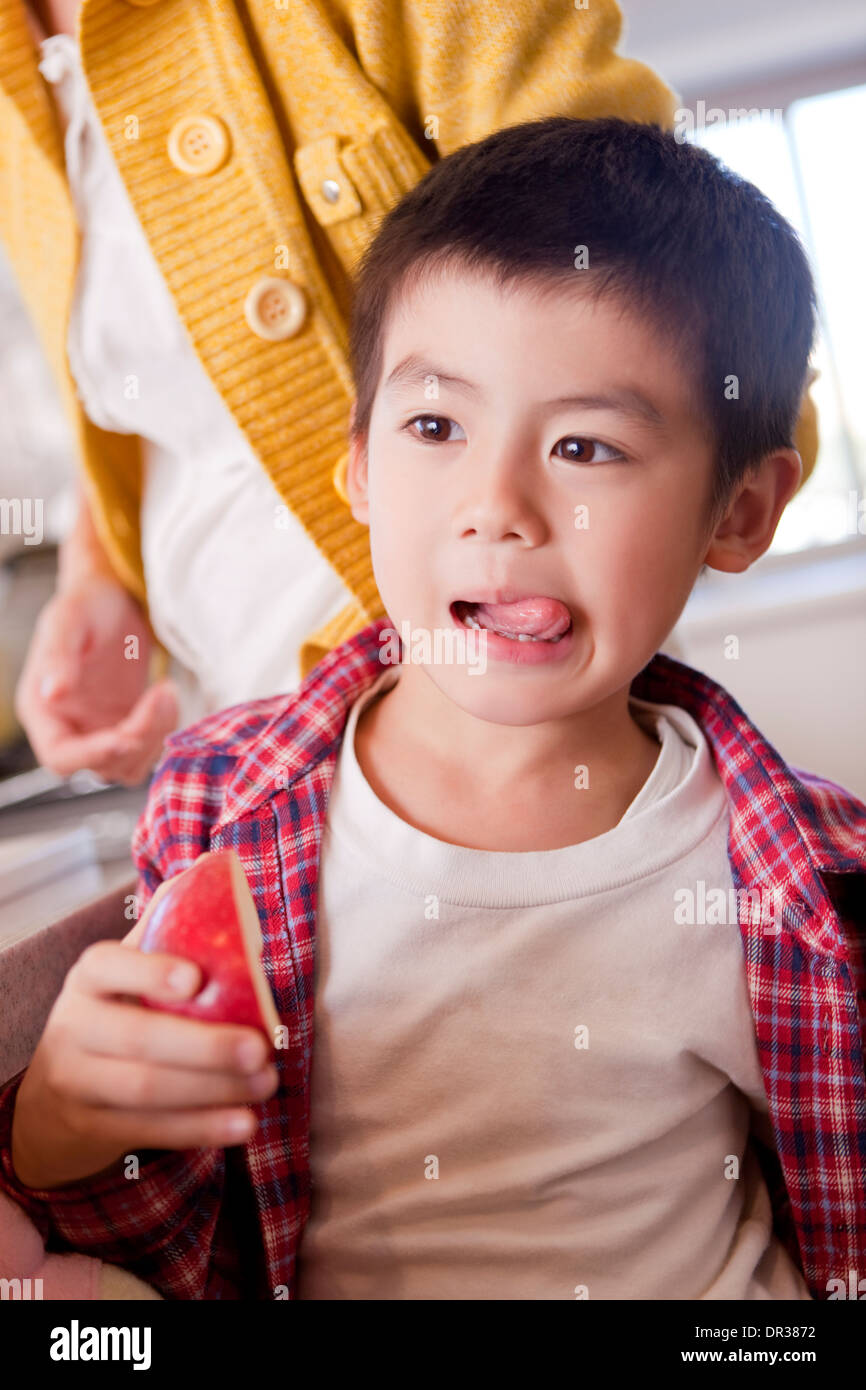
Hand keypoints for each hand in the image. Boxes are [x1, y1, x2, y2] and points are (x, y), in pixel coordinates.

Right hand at [10, 916, 278, 1189]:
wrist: (57, 1092)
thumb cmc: (118, 1011)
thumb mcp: (129, 967)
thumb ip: (168, 925)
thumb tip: (220, 867)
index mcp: (89, 977)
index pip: (110, 965)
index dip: (150, 971)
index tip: (197, 978)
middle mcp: (74, 1026)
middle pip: (137, 1037)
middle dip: (205, 1046)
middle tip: (262, 1048)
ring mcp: (77, 1081)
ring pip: (146, 1089)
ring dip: (214, 1090)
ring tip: (267, 1085)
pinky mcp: (92, 1128)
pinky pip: (149, 1130)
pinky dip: (200, 1129)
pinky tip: (243, 1125)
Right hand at [14, 573, 178, 783]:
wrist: (114, 597)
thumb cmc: (86, 602)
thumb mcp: (69, 619)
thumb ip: (58, 655)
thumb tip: (53, 693)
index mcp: (42, 708)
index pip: (60, 755)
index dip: (93, 755)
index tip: (127, 737)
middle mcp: (69, 726)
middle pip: (102, 764)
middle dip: (137, 739)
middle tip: (160, 696)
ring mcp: (100, 728)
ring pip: (131, 763)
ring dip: (156, 736)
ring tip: (166, 690)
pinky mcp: (128, 723)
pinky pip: (149, 746)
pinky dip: (165, 728)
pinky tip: (168, 692)